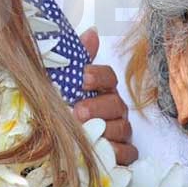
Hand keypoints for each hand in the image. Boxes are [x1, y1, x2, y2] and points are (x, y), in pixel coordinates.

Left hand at [74, 29, 136, 165]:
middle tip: (78, 111)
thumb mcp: (64, 83)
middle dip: (97, 107)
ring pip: (122, 129)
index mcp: (102, 89)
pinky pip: (128, 154)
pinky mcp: (123, 154)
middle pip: (116, 104)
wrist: (59, 143)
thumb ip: (77, 59)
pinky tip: (101, 152)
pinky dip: (117, 154)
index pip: (108, 77)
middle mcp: (115, 108)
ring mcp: (120, 131)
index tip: (82, 78)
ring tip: (84, 132)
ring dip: (104, 131)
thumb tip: (92, 32)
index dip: (97, 76)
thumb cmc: (65, 109)